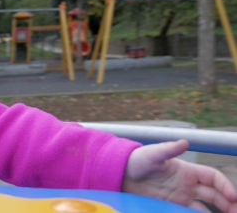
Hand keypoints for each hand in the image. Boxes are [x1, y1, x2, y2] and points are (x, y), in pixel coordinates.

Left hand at [122, 140, 236, 211]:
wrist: (121, 173)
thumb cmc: (137, 160)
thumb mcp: (152, 154)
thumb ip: (168, 149)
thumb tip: (184, 142)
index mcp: (187, 170)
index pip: (213, 178)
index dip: (225, 186)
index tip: (232, 197)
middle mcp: (188, 184)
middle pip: (215, 195)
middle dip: (229, 204)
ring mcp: (180, 196)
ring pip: (205, 207)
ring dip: (217, 212)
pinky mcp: (171, 206)